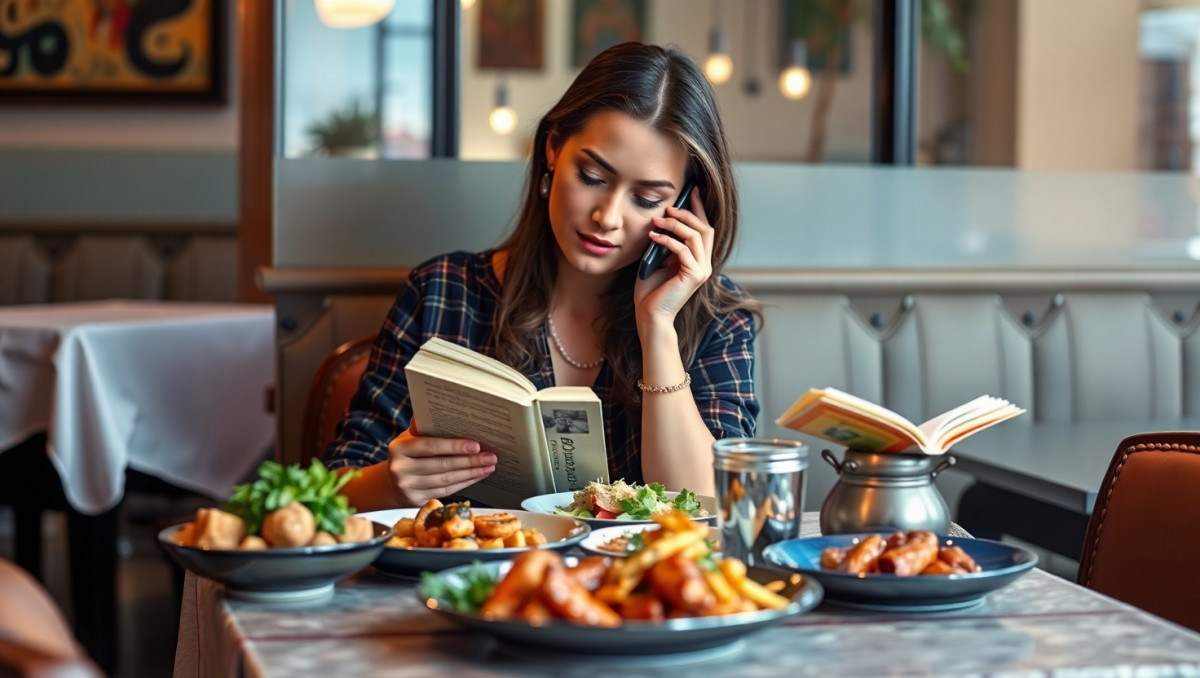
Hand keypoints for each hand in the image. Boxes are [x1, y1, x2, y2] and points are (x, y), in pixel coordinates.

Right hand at [385, 424, 496, 506]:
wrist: (391, 483)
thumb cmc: (408, 454)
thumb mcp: (409, 438)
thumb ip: (424, 427)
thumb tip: (446, 410)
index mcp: (399, 448)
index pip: (431, 446)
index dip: (455, 446)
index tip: (476, 446)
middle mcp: (400, 469)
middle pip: (442, 465)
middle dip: (470, 461)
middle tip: (490, 457)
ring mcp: (407, 487)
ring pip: (446, 480)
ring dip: (471, 474)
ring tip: (489, 467)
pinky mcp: (416, 500)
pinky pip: (446, 491)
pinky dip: (464, 483)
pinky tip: (477, 476)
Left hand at [633, 188, 713, 322]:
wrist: (649, 315)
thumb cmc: (650, 291)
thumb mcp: (657, 260)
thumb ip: (665, 243)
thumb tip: (663, 222)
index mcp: (698, 260)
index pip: (704, 230)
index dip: (699, 209)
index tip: (691, 192)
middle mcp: (704, 264)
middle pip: (705, 229)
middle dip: (688, 214)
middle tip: (669, 208)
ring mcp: (701, 270)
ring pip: (696, 236)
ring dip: (675, 225)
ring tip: (658, 221)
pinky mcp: (693, 275)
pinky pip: (683, 250)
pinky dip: (667, 240)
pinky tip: (653, 237)